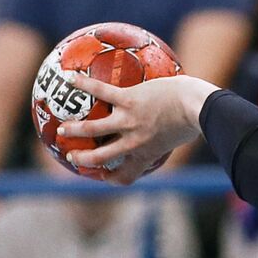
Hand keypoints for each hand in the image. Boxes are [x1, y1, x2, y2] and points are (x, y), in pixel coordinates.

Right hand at [59, 74, 218, 184]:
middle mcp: (133, 142)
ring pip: (91, 129)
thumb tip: (179, 127)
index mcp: (146, 154)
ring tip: (61, 130)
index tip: (105, 176)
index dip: (113, 179)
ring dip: (73, 130)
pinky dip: (83, 85)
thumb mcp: (183, 134)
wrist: (197, 107)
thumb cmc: (196, 119)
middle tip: (72, 158)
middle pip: (100, 157)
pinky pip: (100, 91)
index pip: (126, 175)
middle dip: (83, 160)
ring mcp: (128, 121)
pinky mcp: (128, 100)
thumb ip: (171, 134)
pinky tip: (69, 77)